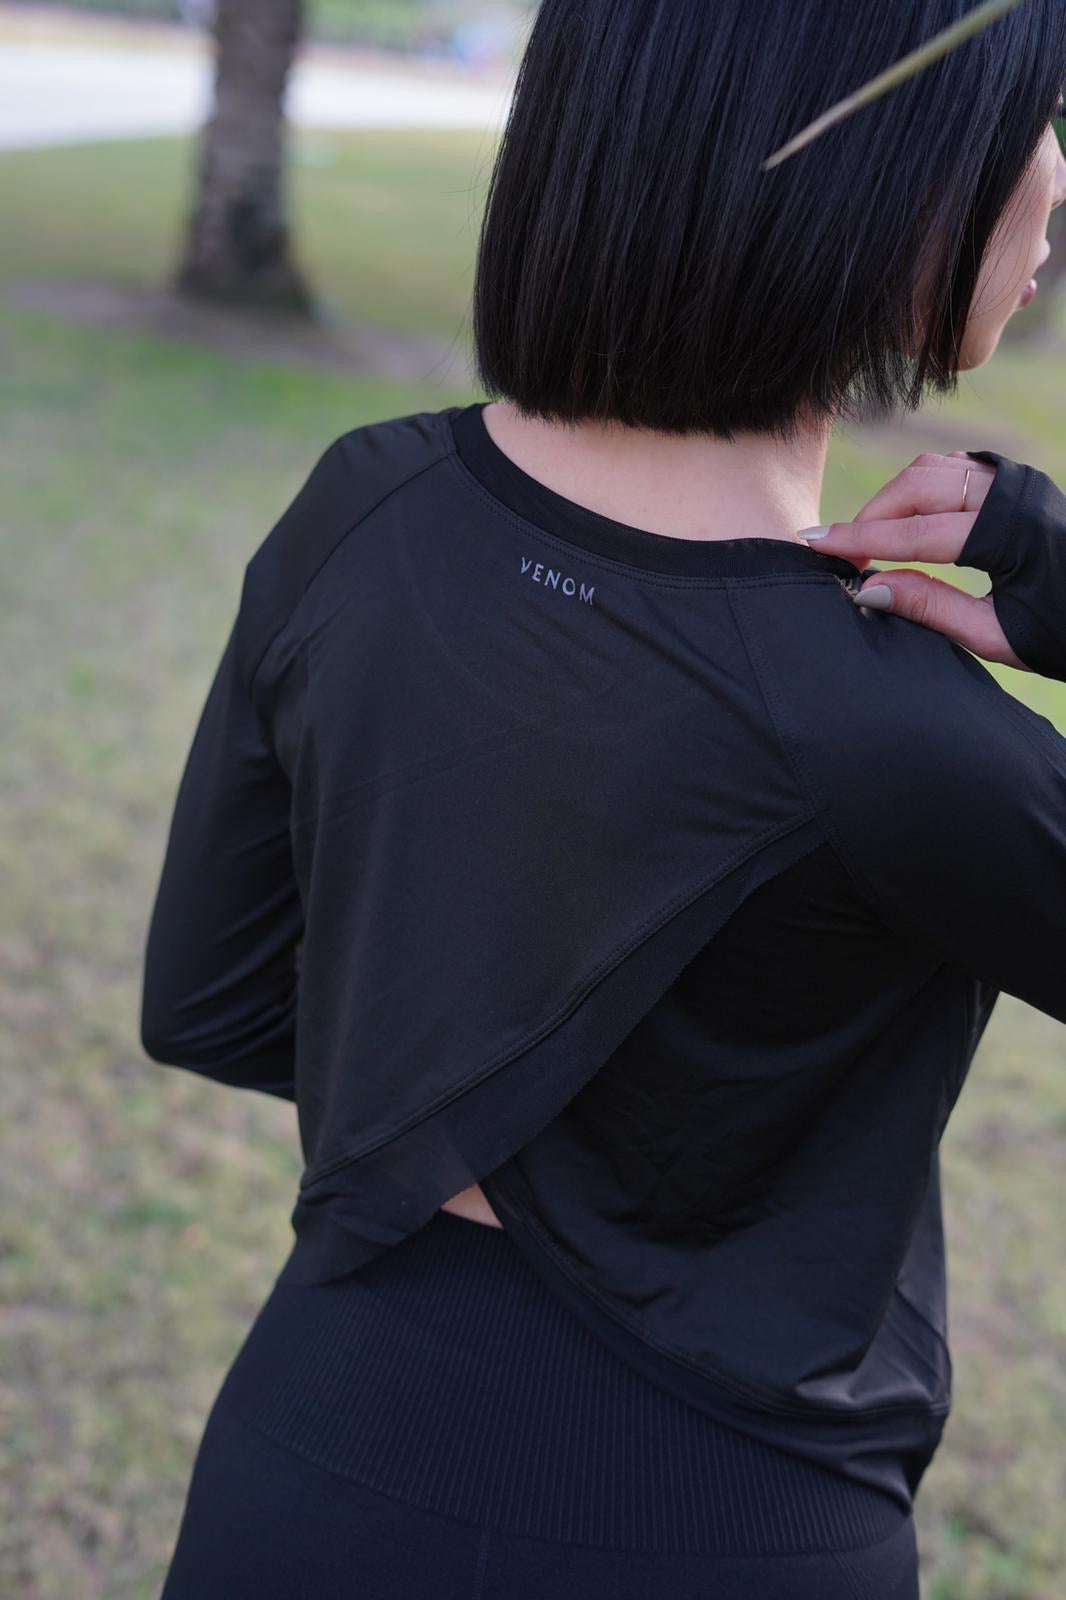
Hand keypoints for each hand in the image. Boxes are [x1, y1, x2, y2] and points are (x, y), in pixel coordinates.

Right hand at [800, 451, 1033, 673]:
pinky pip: (950, 470)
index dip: (861, 541)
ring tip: (866, 542)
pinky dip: (916, 490)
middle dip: (870, 516)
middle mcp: (1015, 495)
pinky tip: (900, 522)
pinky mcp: (1012, 480)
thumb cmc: (1060, 632)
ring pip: (932, 470)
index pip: (917, 533)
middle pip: (917, 488)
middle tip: (837, 551)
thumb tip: (869, 590)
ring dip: (892, 500)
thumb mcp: (994, 635)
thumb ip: (930, 608)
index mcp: (1012, 535)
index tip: (817, 545)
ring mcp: (1015, 481)